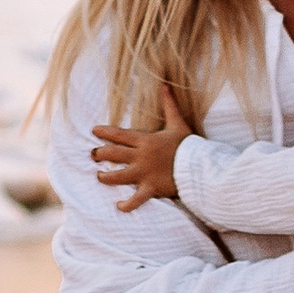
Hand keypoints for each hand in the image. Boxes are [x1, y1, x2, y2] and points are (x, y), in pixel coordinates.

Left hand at [93, 84, 194, 215]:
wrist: (200, 166)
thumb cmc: (189, 145)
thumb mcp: (178, 123)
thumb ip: (169, 105)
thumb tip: (165, 85)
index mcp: (146, 141)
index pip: (119, 135)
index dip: (105, 132)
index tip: (93, 131)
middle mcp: (141, 157)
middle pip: (113, 154)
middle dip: (100, 154)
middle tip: (93, 155)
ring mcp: (144, 173)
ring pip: (118, 176)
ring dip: (105, 177)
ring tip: (99, 176)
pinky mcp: (151, 188)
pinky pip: (135, 199)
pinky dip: (126, 205)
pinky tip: (118, 206)